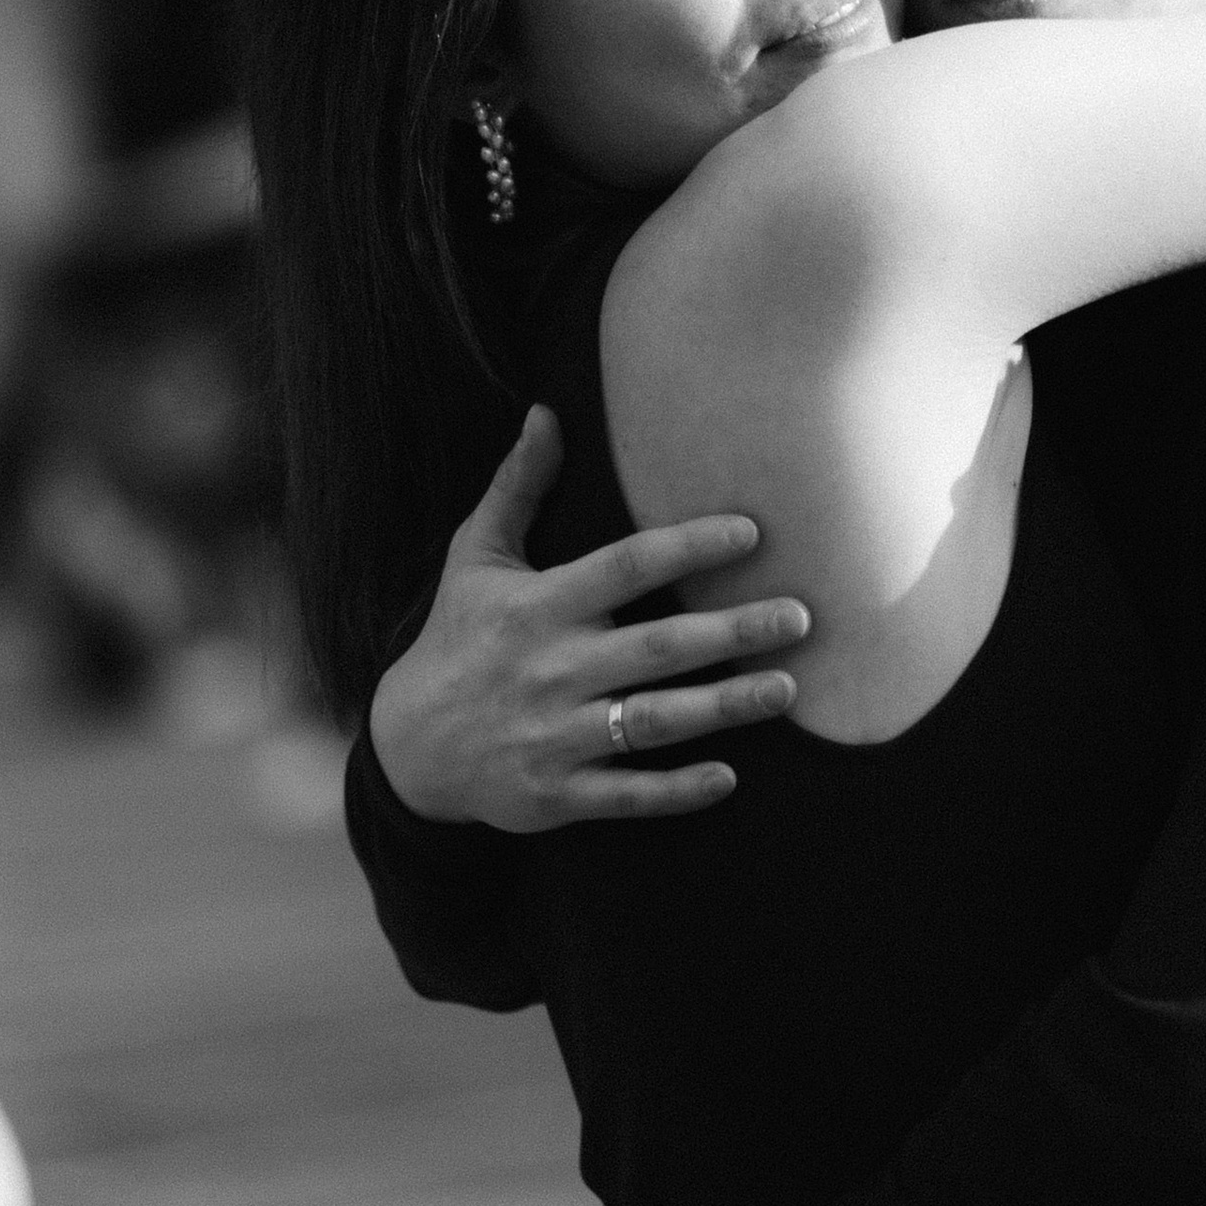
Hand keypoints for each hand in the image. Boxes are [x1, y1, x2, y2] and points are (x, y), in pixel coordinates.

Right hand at [368, 409, 805, 832]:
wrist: (405, 747)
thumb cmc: (458, 637)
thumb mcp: (477, 557)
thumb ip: (518, 487)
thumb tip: (546, 411)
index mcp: (539, 605)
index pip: (625, 567)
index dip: (688, 546)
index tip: (751, 532)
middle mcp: (551, 669)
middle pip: (656, 647)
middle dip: (732, 631)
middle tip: (800, 616)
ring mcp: (554, 736)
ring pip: (652, 721)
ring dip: (723, 707)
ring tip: (787, 689)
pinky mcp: (556, 794)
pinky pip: (626, 794)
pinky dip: (676, 791)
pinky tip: (728, 777)